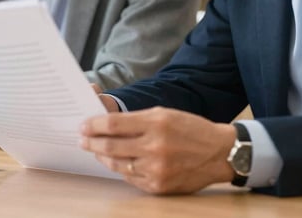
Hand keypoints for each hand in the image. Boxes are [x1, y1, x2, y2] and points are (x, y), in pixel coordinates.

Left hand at [80, 106, 234, 193]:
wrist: (218, 153)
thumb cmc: (191, 130)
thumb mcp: (165, 114)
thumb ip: (137, 120)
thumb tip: (108, 126)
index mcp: (156, 123)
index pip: (114, 124)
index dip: (94, 125)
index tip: (84, 125)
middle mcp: (155, 147)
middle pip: (110, 145)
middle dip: (91, 141)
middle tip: (82, 139)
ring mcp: (156, 169)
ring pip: (117, 164)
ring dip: (102, 156)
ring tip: (96, 150)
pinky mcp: (158, 186)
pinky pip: (130, 178)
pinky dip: (120, 169)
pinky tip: (116, 162)